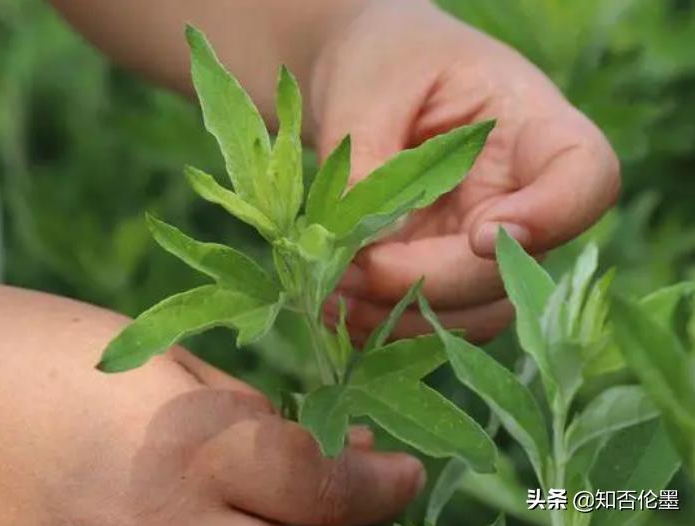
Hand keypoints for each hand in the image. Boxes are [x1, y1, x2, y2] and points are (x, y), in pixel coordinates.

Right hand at [0, 276, 421, 525]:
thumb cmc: (43, 349)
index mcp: (187, 451)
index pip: (323, 490)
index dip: (381, 485)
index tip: (404, 472)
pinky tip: (225, 517)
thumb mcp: (163, 361)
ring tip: (299, 506)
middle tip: (365, 494)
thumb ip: (242, 413)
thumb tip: (312, 446)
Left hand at [312, 0, 619, 341]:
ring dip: (403, 315)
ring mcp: (486, 239)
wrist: (365, 80)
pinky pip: (434, 316)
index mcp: (531, 126)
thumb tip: (364, 246)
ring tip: (328, 290)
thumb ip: (371, 163)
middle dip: (432, 280)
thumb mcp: (368, 89)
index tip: (478, 234)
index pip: (587, 176)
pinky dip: (383, 322)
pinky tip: (331, 303)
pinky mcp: (446, 269)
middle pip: (516, 265)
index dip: (551, 218)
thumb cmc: (381, 61)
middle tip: (354, 268)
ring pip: (477, 310)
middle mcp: (521, 194)